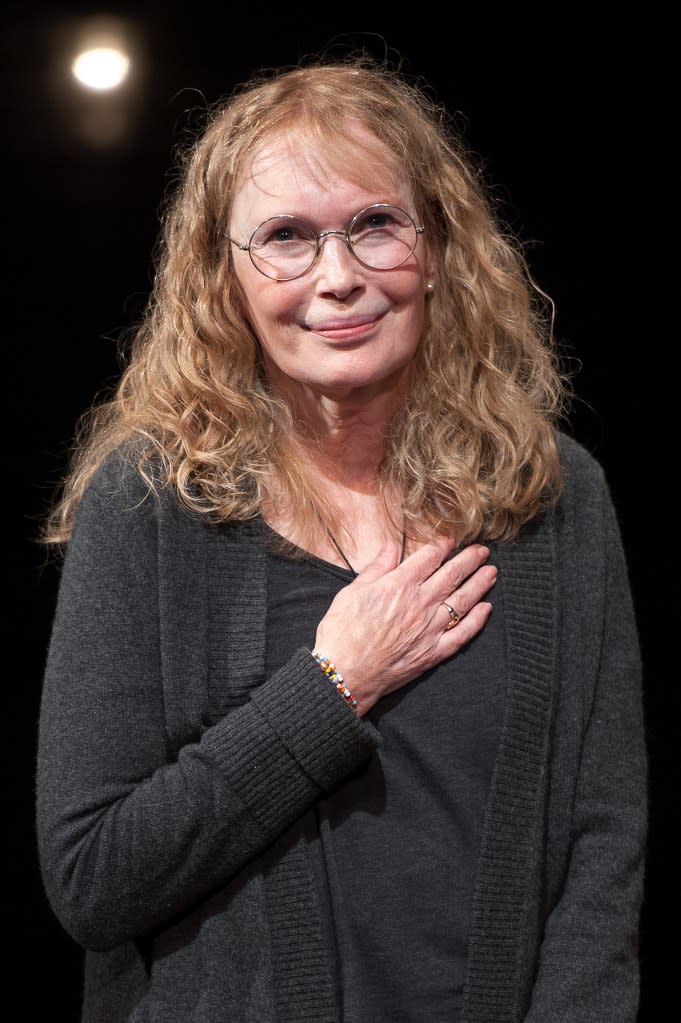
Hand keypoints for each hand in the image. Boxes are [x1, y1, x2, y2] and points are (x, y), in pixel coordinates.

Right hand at [313, 537, 496, 713]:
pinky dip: (477, 621)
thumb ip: (376, 568)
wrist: (344, 672)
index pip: (429, 557)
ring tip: (491, 572)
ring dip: (480, 584)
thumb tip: (390, 547)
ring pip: (463, 601)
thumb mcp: (352, 591)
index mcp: (399, 585)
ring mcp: (430, 629)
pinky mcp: (433, 653)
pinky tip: (486, 609)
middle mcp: (420, 604)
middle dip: (470, 560)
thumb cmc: (342, 632)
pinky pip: (462, 635)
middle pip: (452, 575)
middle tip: (482, 551)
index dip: (443, 545)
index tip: (451, 540)